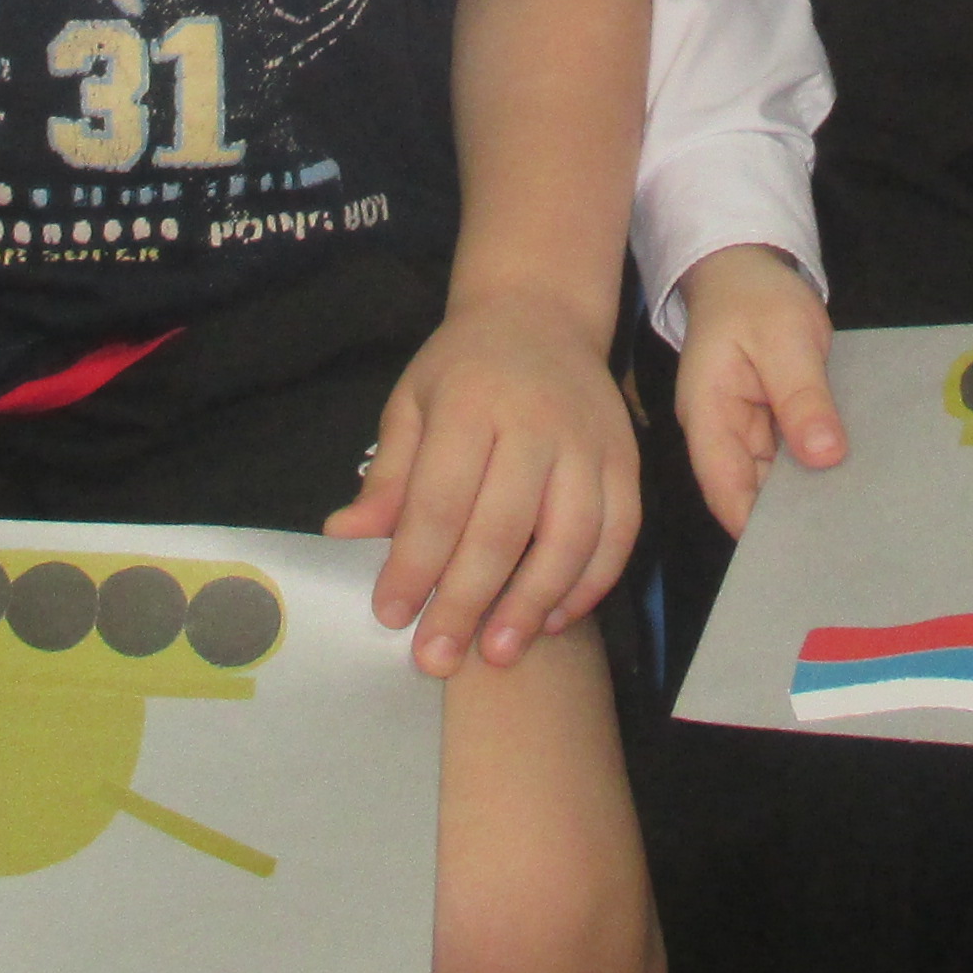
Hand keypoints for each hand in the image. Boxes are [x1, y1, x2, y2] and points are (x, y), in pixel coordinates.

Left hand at [327, 290, 636, 676]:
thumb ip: (387, 474)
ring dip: (533, 604)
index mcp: (472, 401)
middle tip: (437, 659)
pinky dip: (590, 583)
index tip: (390, 616)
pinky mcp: (628, 459)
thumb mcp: (412, 404)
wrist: (540, 313)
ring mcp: (590, 441)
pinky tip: (556, 618)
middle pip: (503, 527)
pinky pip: (619, 533)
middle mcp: (537, 421)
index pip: (440, 499)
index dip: (413, 564)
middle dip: (467, 601)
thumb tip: (344, 536)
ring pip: (571, 537)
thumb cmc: (463, 368)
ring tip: (497, 652)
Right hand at [672, 244, 844, 536]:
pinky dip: (814, 468)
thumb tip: (825, 457)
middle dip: (790, 518)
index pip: (723, 489)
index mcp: (708, 416)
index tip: (801, 551)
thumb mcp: (785, 338)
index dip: (756, 527)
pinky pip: (789, 457)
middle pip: (748, 492)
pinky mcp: (767, 424)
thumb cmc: (755, 297)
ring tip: (855, 521)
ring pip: (772, 479)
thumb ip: (803, 397)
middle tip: (844, 541)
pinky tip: (850, 482)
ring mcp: (743, 431)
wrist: (744, 267)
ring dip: (807, 494)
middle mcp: (720, 434)